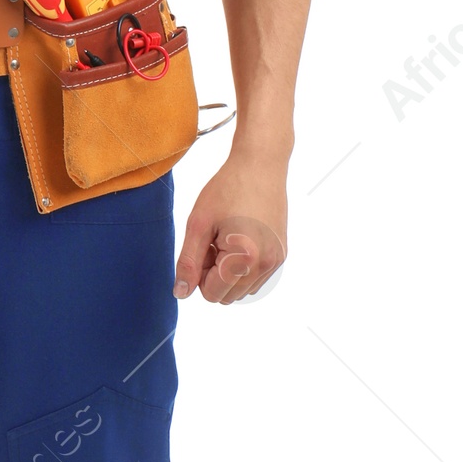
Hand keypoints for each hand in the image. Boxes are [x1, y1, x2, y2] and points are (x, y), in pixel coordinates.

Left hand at [174, 151, 287, 304]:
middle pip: (227, 296)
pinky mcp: (281, 254)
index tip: (204, 245)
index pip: (212, 294)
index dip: (200, 273)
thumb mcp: (199, 224)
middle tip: (214, 240)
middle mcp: (266, 265)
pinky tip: (241, 238)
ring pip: (241, 290)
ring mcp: (277, 261)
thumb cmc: (227, 188)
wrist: (261, 164)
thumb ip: (188, 262)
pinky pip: (255, 279)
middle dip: (214, 275)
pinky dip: (242, 267)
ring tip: (227, 238)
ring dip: (228, 272)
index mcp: (245, 259)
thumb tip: (181, 293)